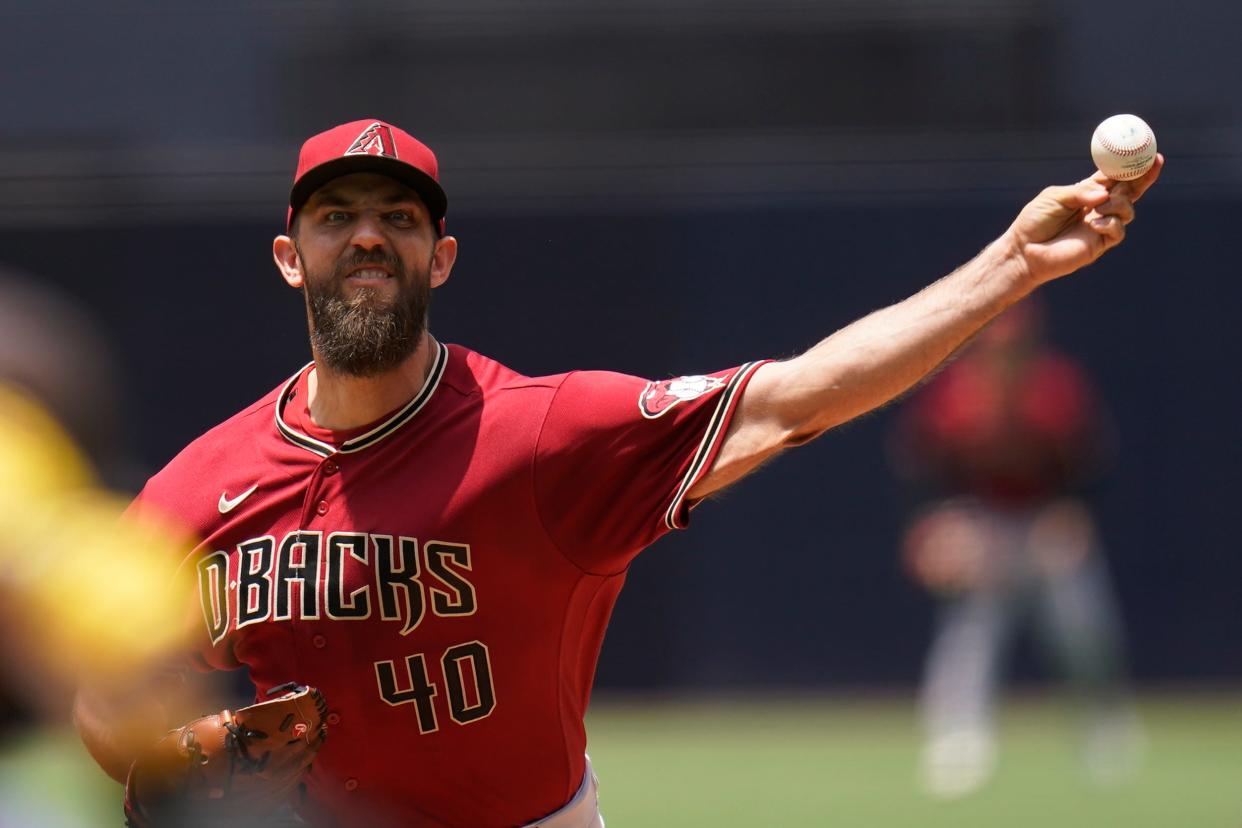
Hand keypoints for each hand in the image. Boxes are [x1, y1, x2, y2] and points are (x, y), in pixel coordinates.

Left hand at [1005, 154, 1162, 285]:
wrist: (1024, 251)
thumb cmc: (1034, 222)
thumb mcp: (1055, 197)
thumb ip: (1080, 192)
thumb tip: (1104, 194)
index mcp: (1088, 192)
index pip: (1115, 177)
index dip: (1131, 165)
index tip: (1147, 152)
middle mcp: (1098, 207)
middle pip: (1129, 191)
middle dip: (1144, 177)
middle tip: (1153, 163)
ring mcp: (1101, 225)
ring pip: (1127, 210)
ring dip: (1118, 204)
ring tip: (1098, 207)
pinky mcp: (1100, 244)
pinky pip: (1118, 231)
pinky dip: (1110, 224)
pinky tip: (1094, 224)